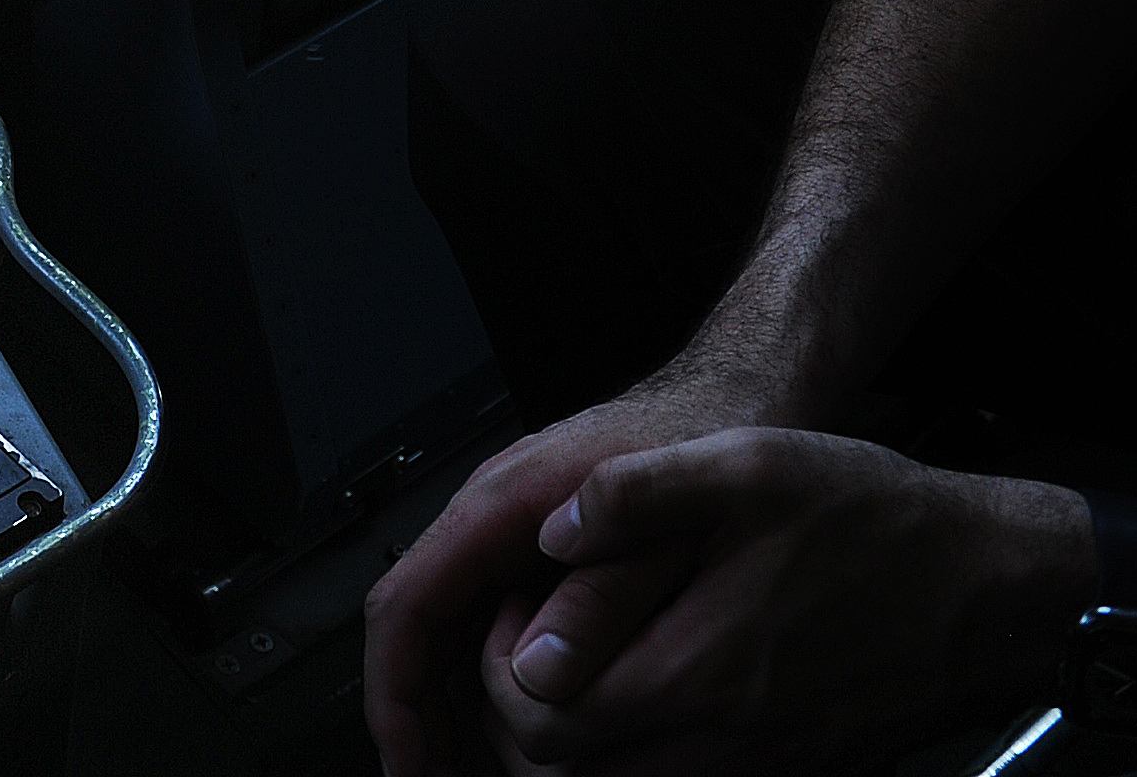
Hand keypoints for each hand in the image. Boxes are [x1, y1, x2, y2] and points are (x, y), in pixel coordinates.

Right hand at [368, 362, 798, 775]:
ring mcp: (514, 545)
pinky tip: (525, 742)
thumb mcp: (663, 520)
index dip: (397, 699)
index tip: (408, 766)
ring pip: (452, 644)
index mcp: (498, 509)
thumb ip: (602, 594)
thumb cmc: (701, 437)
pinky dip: (494, 697)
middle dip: (419, 725)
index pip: (406, 610)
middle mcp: (491, 527)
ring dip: (455, 718)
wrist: (739, 396)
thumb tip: (542, 672)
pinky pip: (493, 636)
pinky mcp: (545, 564)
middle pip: (419, 638)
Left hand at [471, 433, 1088, 775]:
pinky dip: (638, 762)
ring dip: (576, 749)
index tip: (513, 619)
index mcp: (702, 671)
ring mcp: (760, 770)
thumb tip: (552, 528)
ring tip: (578, 670)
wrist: (995, 591)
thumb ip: (636, 493)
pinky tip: (645, 695)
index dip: (500, 675)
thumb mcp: (750, 464)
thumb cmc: (883, 527)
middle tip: (532, 649)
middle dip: (522, 721)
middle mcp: (725, 743)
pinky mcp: (791, 773)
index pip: (543, 724)